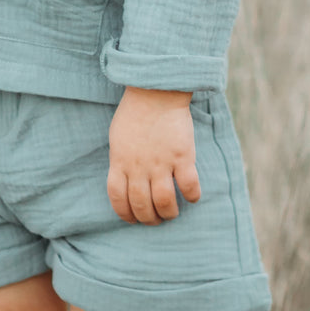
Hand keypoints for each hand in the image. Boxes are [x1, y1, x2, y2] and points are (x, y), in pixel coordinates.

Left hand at [107, 85, 200, 224]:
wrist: (155, 91)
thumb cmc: (134, 113)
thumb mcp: (117, 138)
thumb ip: (121, 161)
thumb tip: (124, 181)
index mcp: (120, 161)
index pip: (118, 198)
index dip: (125, 214)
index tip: (133, 219)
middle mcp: (139, 166)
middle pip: (141, 205)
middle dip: (149, 219)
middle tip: (156, 219)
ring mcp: (161, 162)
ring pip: (164, 202)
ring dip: (169, 213)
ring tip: (172, 213)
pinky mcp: (182, 156)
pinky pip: (189, 186)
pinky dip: (192, 196)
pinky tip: (192, 196)